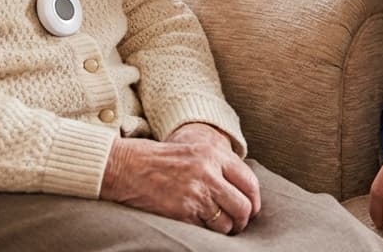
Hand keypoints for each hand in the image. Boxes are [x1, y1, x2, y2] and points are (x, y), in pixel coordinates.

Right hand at [100, 126, 260, 233]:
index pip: (249, 182)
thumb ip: (218, 165)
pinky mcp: (183, 212)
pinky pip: (207, 231)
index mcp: (213, 153)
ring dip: (225, 229)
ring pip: (228, 223)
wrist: (127, 166)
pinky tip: (198, 224)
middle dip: (243, 220)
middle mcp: (208, 172)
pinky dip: (207, 232)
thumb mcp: (194, 150)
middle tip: (236, 223)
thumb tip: (243, 190)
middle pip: (244, 206)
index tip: (251, 208)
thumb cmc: (161, 159)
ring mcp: (196, 193)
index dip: (254, 200)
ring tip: (216, 225)